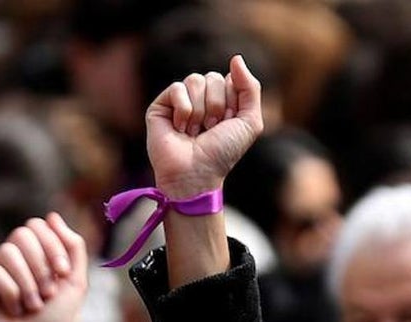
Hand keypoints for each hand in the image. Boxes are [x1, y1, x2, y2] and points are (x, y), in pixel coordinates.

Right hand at [0, 213, 87, 321]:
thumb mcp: (75, 282)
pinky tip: (12, 312)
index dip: (53, 245)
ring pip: (7, 251)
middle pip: (21, 233)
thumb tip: (52, 216)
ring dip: (28, 282)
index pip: (37, 226)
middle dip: (41, 264)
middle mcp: (9, 263)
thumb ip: (73, 246)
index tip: (63, 273)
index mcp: (31, 258)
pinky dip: (10, 292)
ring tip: (32, 306)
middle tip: (47, 293)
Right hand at [146, 55, 262, 197]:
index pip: (230, 79)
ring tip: (194, 131)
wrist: (196, 174)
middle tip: (209, 129)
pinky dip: (183, 109)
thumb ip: (250, 88)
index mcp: (221, 101)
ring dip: (200, 110)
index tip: (227, 125)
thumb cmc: (222, 153)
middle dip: (216, 106)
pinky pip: (177, 88)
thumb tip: (235, 58)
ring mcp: (179, 102)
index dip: (232, 102)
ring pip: (195, 80)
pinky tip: (180, 128)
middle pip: (213, 77)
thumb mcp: (250, 122)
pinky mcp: (160, 107)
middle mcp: (200, 99)